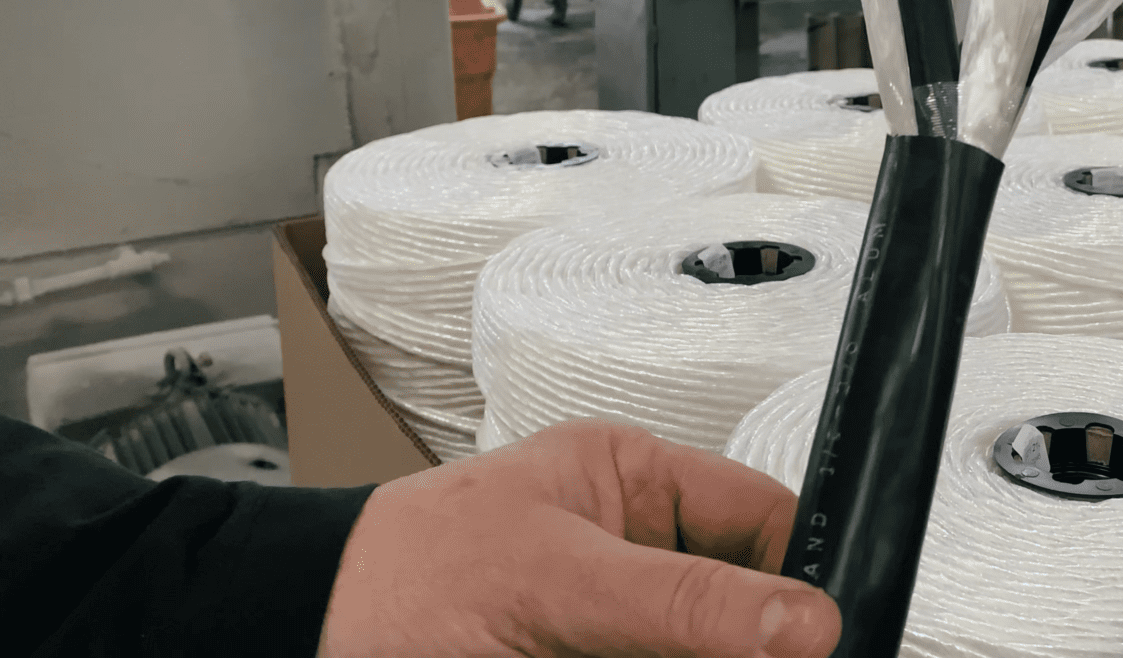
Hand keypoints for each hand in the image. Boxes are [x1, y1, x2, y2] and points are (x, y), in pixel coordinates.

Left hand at [318, 420, 839, 657]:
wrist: (290, 645)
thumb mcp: (551, 580)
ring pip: (705, 647)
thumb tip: (802, 622)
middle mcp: (630, 561)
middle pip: (738, 610)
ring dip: (724, 656)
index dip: (799, 578)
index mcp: (630, 487)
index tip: (825, 634)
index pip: (760, 520)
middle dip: (756, 642)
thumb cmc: (389, 587)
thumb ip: (679, 601)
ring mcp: (610, 632)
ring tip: (614, 648)